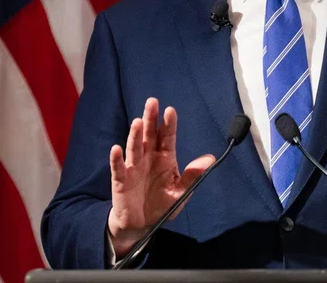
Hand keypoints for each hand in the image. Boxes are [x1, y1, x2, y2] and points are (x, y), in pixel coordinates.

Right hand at [107, 98, 215, 256]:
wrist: (142, 224)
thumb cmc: (161, 204)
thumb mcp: (180, 192)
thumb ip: (192, 176)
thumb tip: (210, 159)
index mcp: (164, 158)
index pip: (167, 137)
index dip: (168, 125)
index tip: (170, 111)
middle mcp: (148, 158)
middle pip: (149, 135)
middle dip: (150, 119)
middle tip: (152, 102)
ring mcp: (133, 167)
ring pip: (134, 148)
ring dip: (135, 135)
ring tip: (137, 122)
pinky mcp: (121, 179)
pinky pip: (118, 168)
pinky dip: (116, 159)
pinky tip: (116, 149)